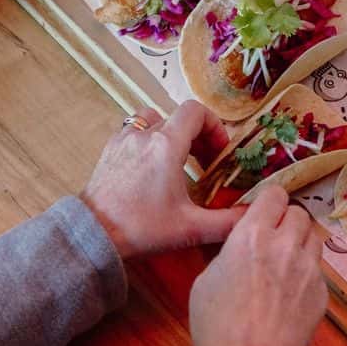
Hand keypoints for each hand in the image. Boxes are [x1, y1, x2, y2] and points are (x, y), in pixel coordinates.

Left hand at [81, 102, 246, 258]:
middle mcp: (144, 134)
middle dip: (197, 135)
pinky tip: (151, 168)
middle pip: (178, 117)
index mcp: (166, 145)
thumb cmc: (140, 228)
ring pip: (155, 120)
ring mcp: (123, 139)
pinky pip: (134, 131)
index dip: (214, 126)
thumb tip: (253, 215)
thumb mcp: (190, 228)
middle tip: (205, 162)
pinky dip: (149, 141)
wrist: (93, 234)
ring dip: (171, 133)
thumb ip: (227, 221)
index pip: (196, 111)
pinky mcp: (109, 150)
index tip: (219, 151)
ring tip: (178, 160)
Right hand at [189, 184, 327, 345]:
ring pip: (313, 237)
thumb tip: (239, 246)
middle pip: (299, 213)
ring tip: (284, 263)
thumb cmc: (219, 326)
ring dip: (300, 243)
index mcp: (252, 235)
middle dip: (286, 221)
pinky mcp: (322, 292)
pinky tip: (290, 295)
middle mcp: (286, 245)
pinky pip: (317, 270)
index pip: (274, 195)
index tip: (263, 212)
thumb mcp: (205, 281)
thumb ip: (228, 253)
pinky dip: (306, 274)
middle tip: (273, 238)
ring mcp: (309, 269)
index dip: (268, 203)